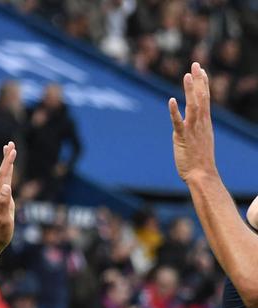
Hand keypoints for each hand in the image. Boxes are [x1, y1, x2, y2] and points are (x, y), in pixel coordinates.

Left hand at [0, 141, 16, 254]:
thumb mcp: (4, 219)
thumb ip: (5, 204)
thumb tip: (5, 187)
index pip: (3, 175)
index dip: (8, 162)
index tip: (12, 149)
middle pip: (2, 172)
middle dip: (7, 158)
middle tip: (10, 144)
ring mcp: (1, 198)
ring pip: (4, 177)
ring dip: (7, 164)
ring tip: (10, 152)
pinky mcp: (4, 202)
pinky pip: (6, 184)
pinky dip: (9, 175)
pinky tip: (10, 173)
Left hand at [169, 62, 217, 181]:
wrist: (202, 174)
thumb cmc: (200, 159)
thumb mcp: (200, 139)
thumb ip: (196, 128)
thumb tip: (191, 122)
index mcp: (205, 122)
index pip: (206, 98)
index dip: (203, 83)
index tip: (202, 70)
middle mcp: (201, 123)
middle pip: (202, 97)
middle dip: (199, 80)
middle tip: (196, 63)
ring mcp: (192, 129)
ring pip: (193, 105)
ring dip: (190, 90)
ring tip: (187, 75)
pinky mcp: (182, 137)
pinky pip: (178, 122)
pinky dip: (175, 111)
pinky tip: (171, 100)